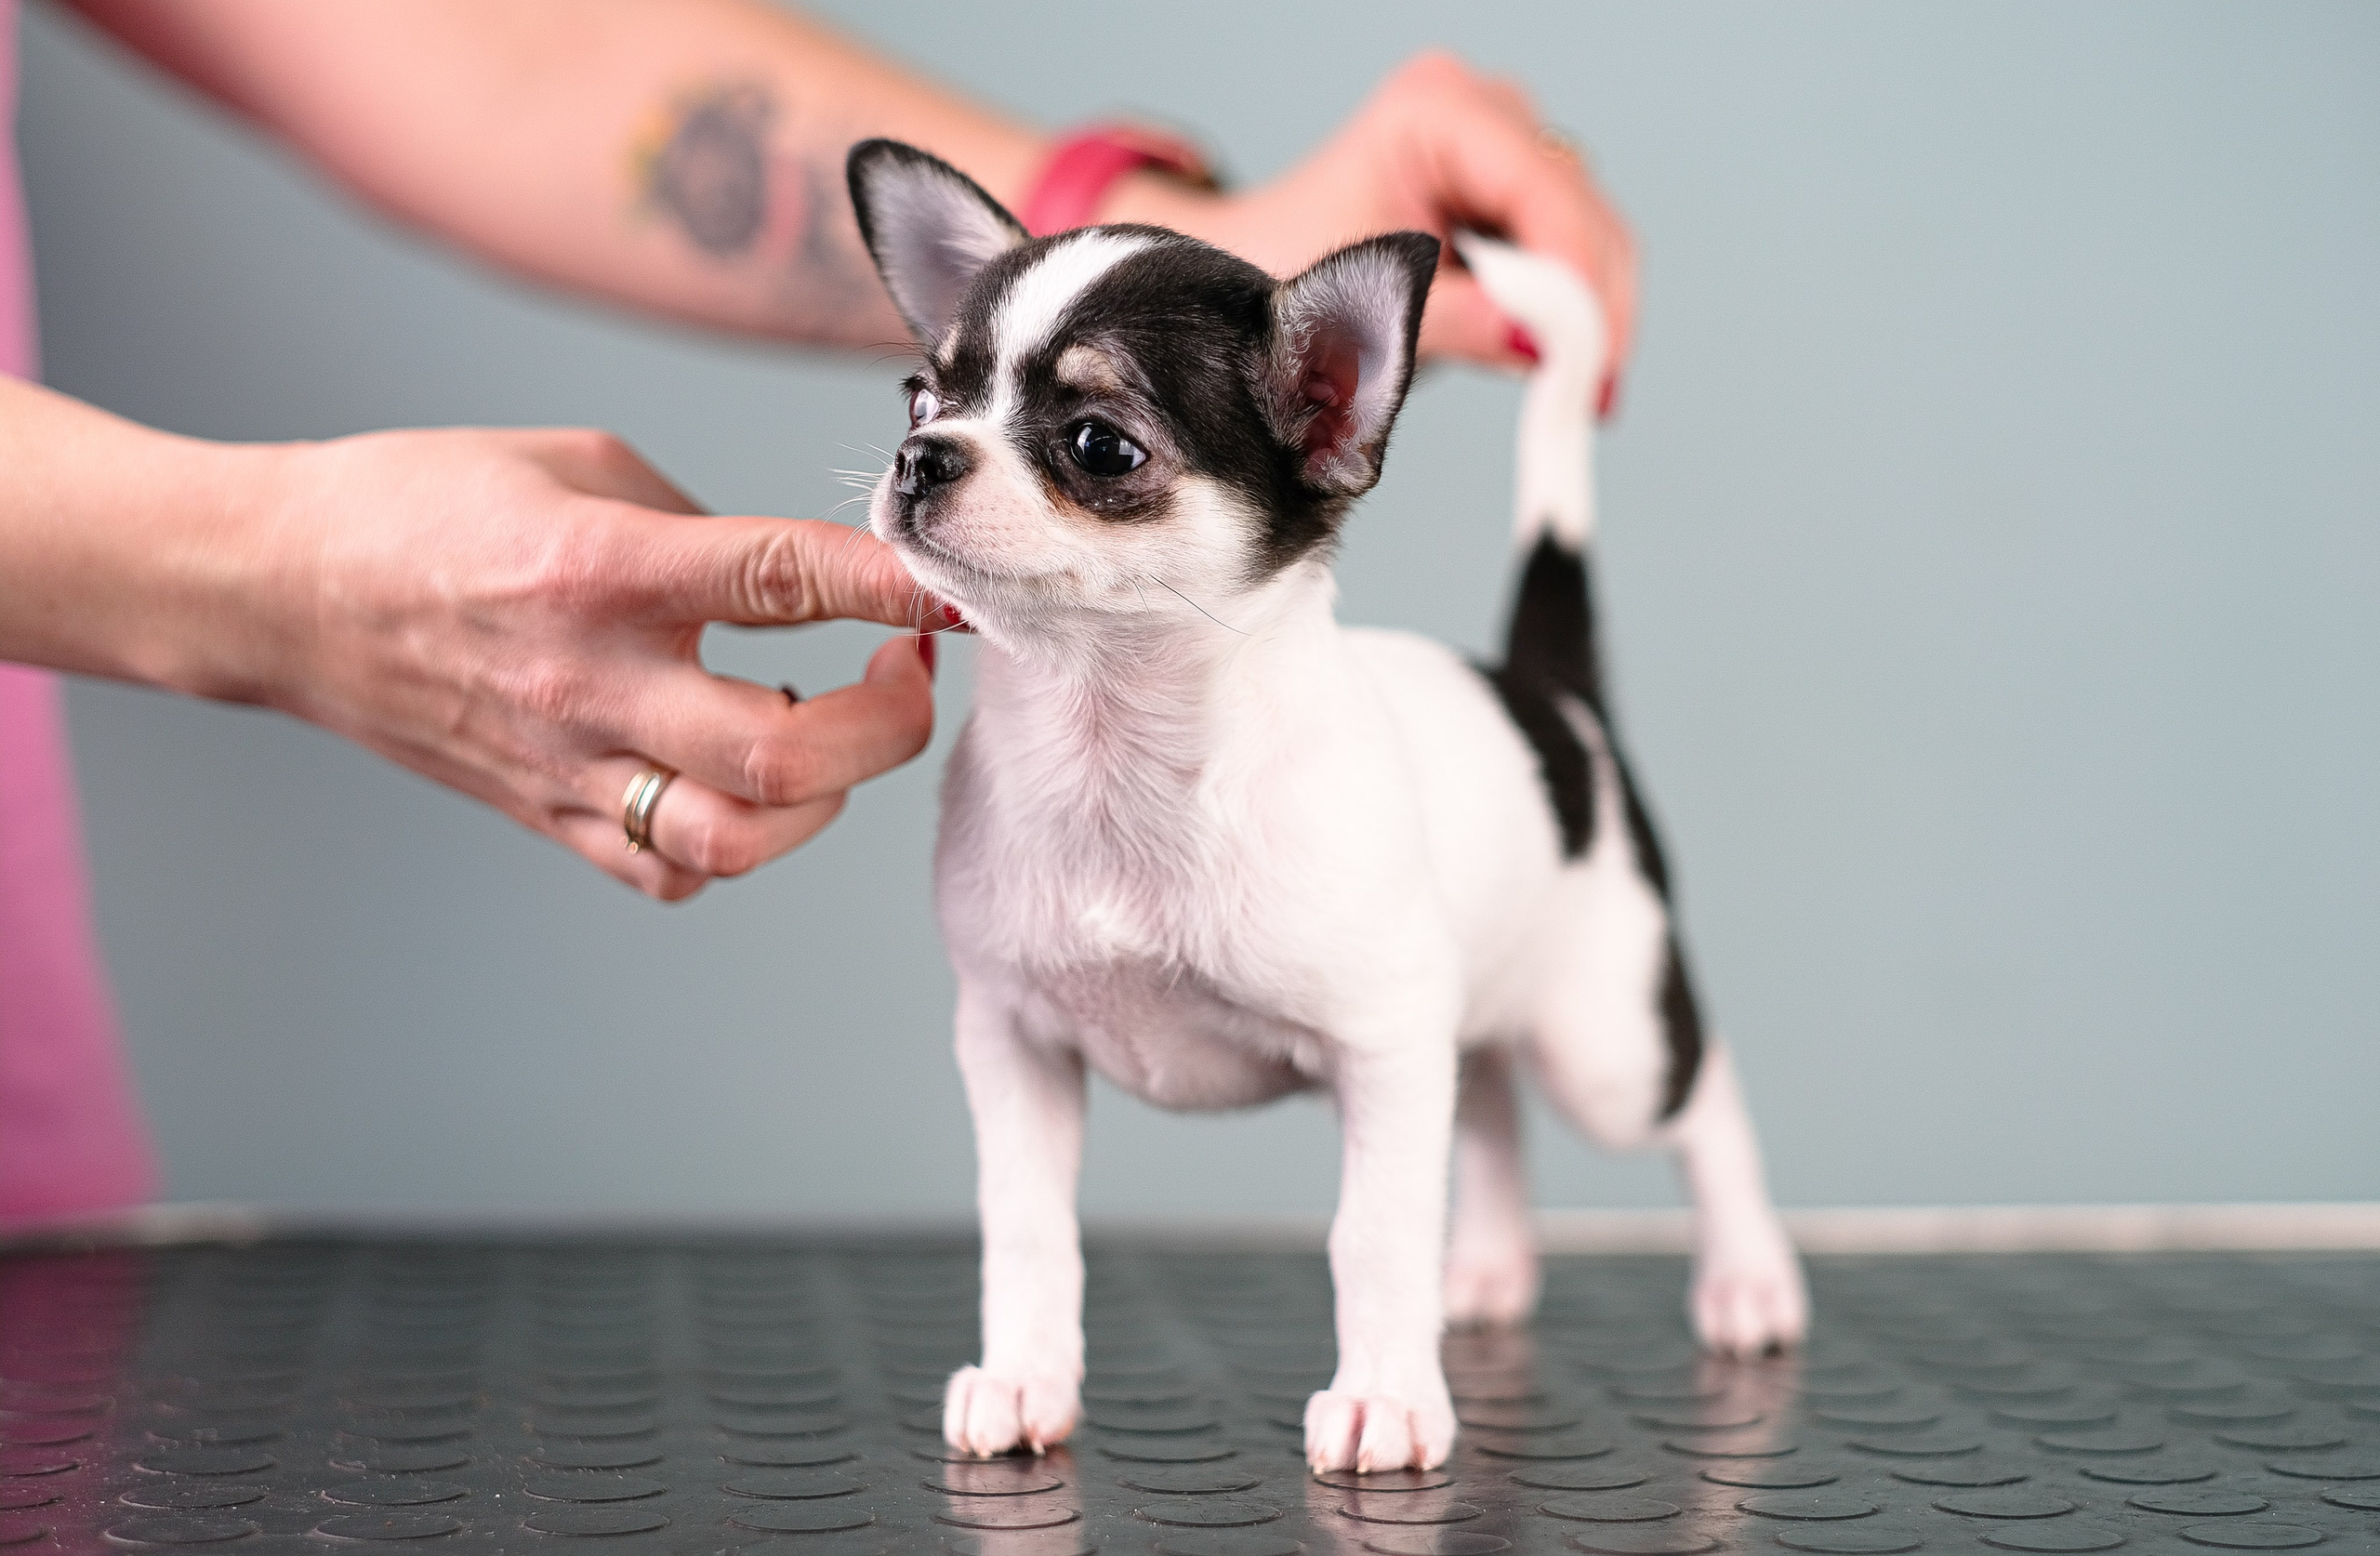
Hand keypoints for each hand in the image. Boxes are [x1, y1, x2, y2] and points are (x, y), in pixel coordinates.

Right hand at [232, 426, 945, 899]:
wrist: (278, 591)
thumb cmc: (419, 508)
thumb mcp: (576, 464)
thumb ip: (699, 526)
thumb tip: (799, 580)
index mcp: (603, 568)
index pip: (785, 579)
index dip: (896, 583)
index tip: (961, 581)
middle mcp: (593, 682)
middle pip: (783, 758)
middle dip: (886, 723)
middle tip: (901, 669)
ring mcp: (570, 766)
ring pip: (738, 841)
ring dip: (821, 796)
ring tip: (830, 733)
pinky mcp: (549, 816)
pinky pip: (672, 870)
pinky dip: (736, 841)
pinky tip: (741, 782)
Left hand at [1105, 51, 1636, 396]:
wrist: (1255, 266)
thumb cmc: (1285, 267)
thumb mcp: (1363, 304)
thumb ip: (1455, 321)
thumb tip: (1540, 350)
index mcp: (1432, 112)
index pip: (1540, 186)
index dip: (1574, 273)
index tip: (1590, 355)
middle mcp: (1480, 112)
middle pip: (1579, 207)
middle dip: (1591, 303)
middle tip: (1593, 392)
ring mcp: (1504, 148)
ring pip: (1590, 231)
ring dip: (1589, 313)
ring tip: (1580, 392)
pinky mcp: (1513, 193)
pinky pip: (1571, 251)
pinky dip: (1571, 312)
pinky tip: (1561, 365)